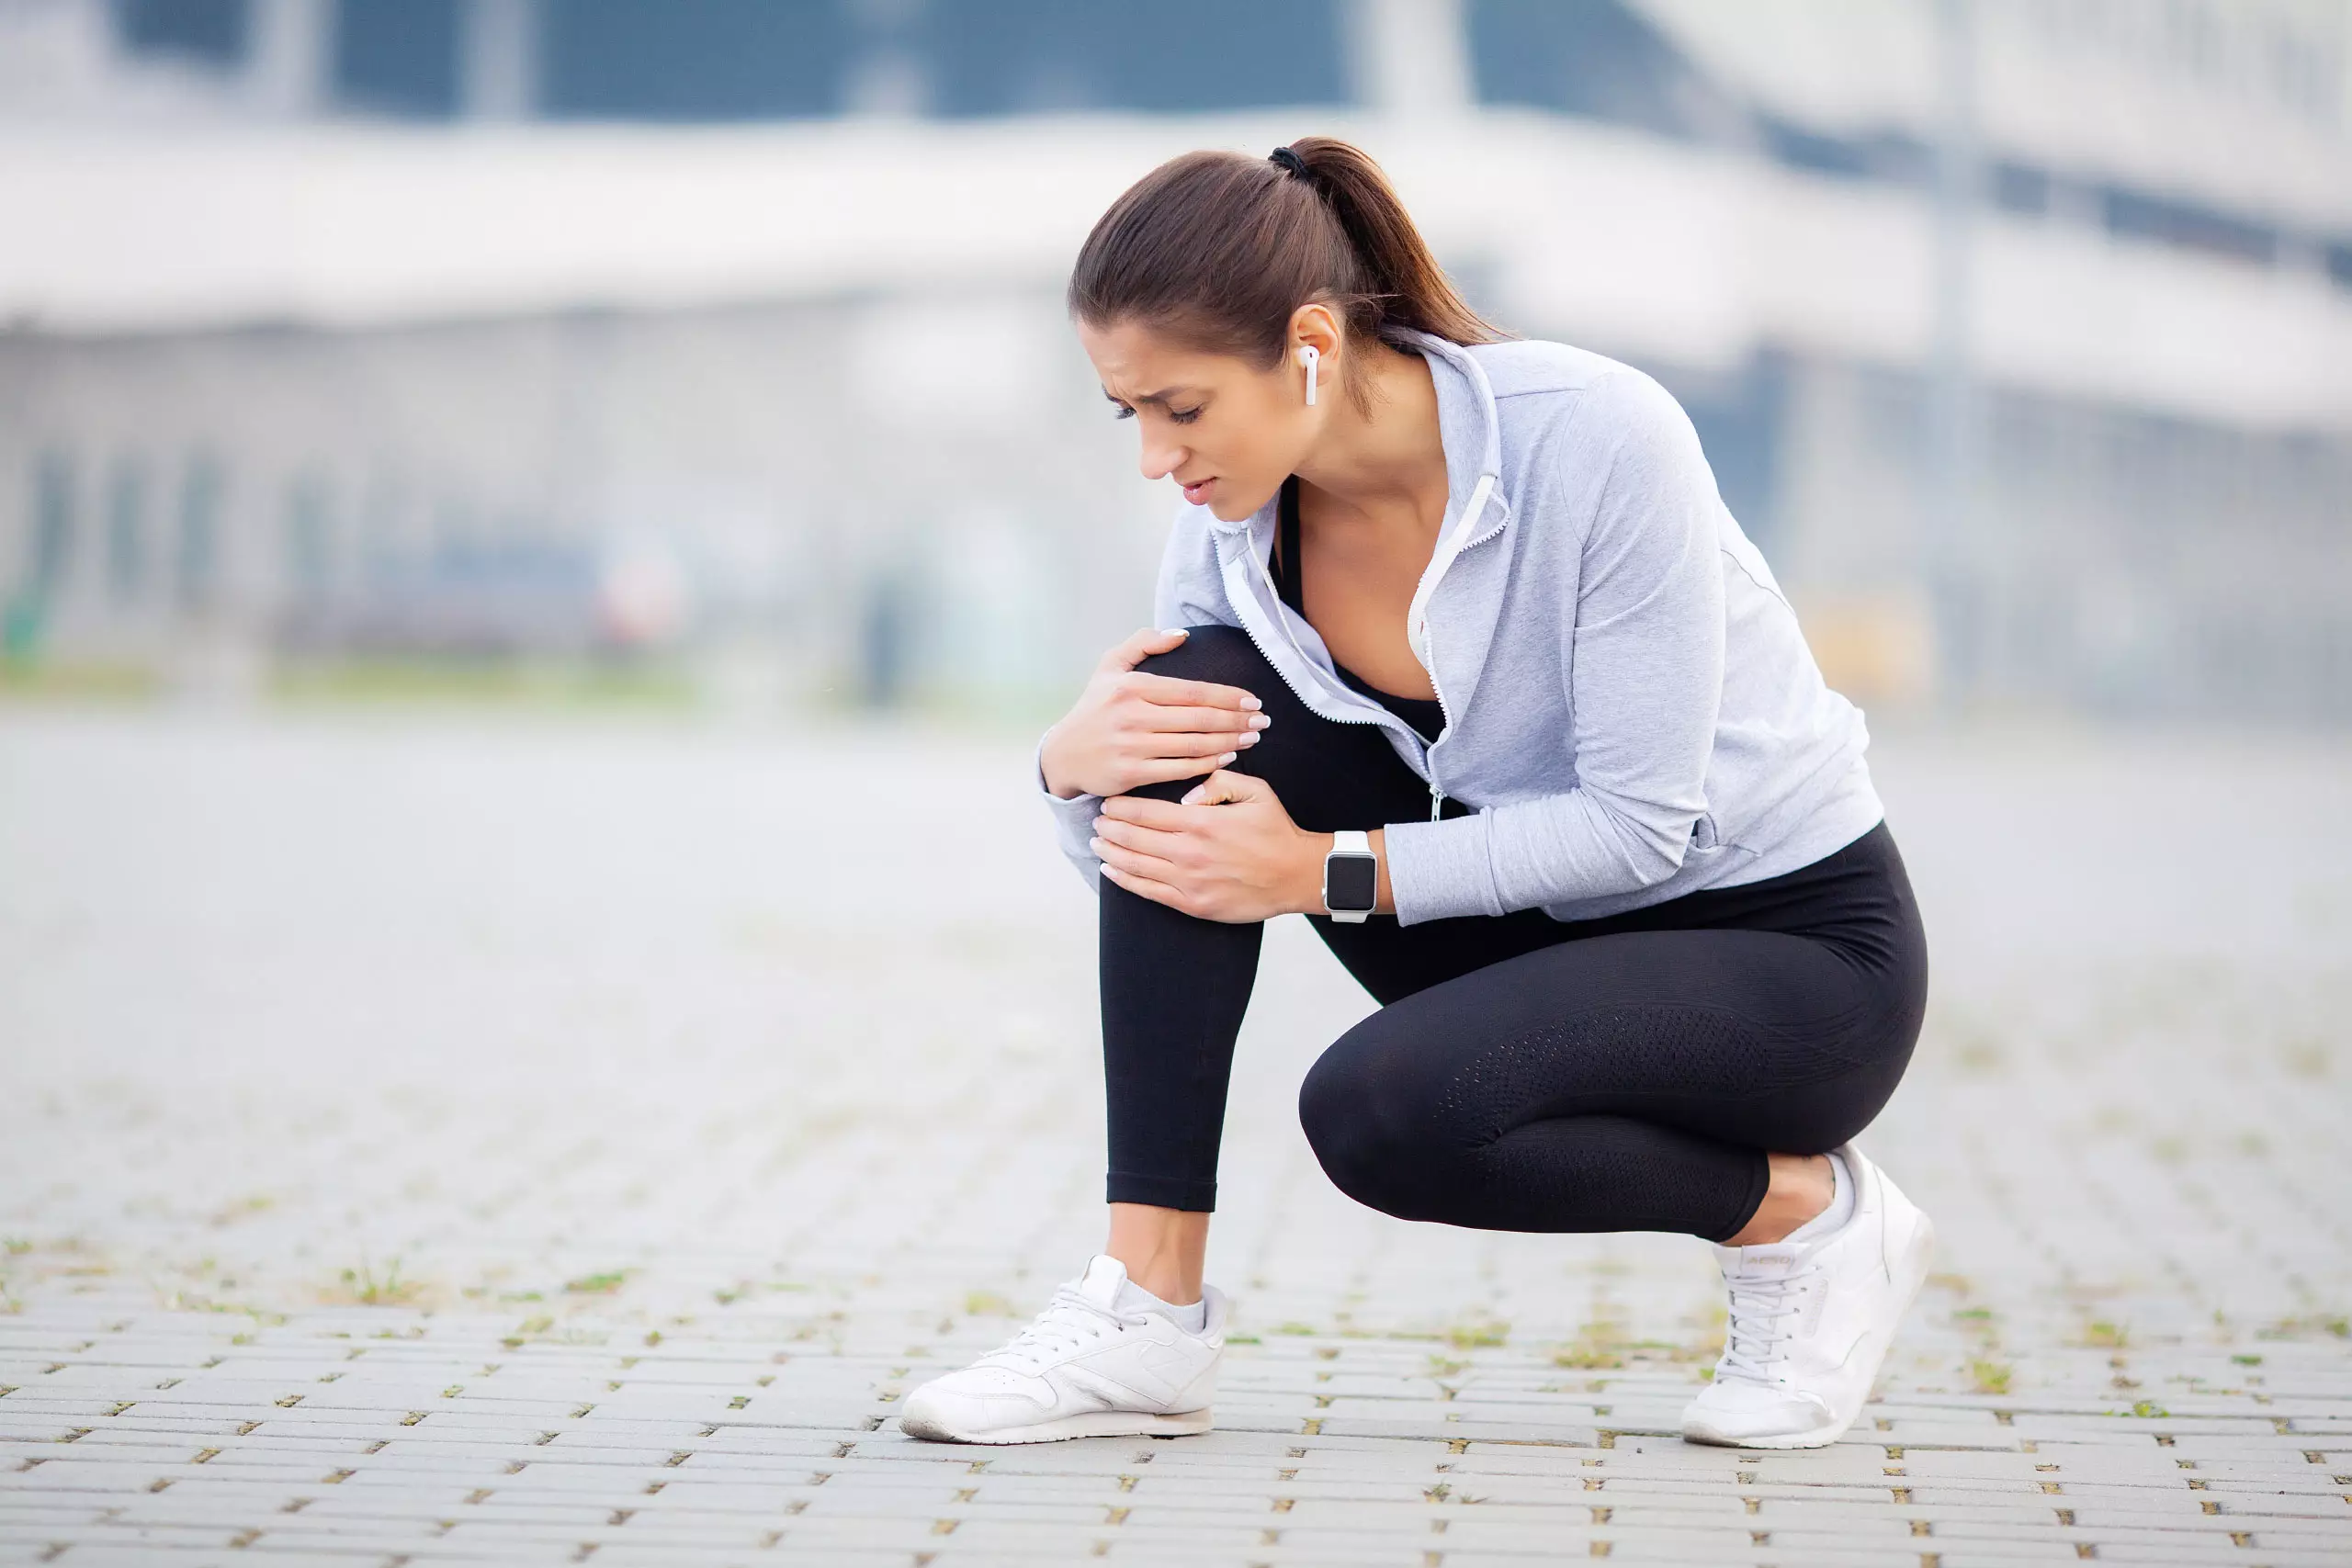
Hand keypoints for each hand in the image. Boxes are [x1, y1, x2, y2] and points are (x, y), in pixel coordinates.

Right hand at [1040, 628, 1269, 799]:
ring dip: (1229, 742)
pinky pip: (1180, 770)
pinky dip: (1208, 764)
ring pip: (1193, 745)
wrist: (1063, 755)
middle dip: (1237, 720)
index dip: (1228, 696)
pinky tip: (1227, 757)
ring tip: (1251, 739)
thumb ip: (1143, 643)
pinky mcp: (1131, 774)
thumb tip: (1182, 634)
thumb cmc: (1094, 708)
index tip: (1253, 700)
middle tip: (1262, 721)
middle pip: (1199, 718)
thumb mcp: (1109, 667)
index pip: (1192, 691)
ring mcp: (1131, 746)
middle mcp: (1132, 715)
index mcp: (1132, 686)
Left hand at [1091, 769, 1324, 922]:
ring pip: (1135, 865)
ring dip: (1110, 852)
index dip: (1120, 807)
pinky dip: (1124, 880)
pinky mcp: (1192, 904)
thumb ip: (1217, 782)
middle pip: (1133, 837)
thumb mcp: (1255, 791)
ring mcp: (1189, 881)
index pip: (1146, 812)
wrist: (1297, 875)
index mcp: (1201, 822)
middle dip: (1109, 828)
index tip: (1108, 803)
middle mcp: (1189, 852)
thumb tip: (1184, 792)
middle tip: (1096, 821)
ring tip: (1097, 843)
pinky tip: (1110, 870)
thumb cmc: (1275, 831)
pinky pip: (1148, 892)